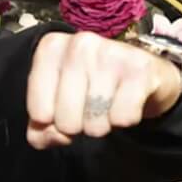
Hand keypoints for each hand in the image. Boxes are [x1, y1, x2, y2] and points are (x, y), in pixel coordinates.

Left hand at [25, 31, 181, 148]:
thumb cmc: (89, 88)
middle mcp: (79, 44)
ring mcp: (110, 52)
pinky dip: (125, 120)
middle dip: (79, 126)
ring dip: (102, 124)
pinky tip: (127, 100)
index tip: (65, 107)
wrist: (142, 75)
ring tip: (108, 103)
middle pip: (67, 121)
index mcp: (50, 49)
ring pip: (95, 122)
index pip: (39, 114)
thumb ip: (40, 130)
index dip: (52, 123)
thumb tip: (57, 137)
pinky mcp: (140, 68)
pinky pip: (123, 118)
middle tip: (90, 107)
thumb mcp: (55, 105)